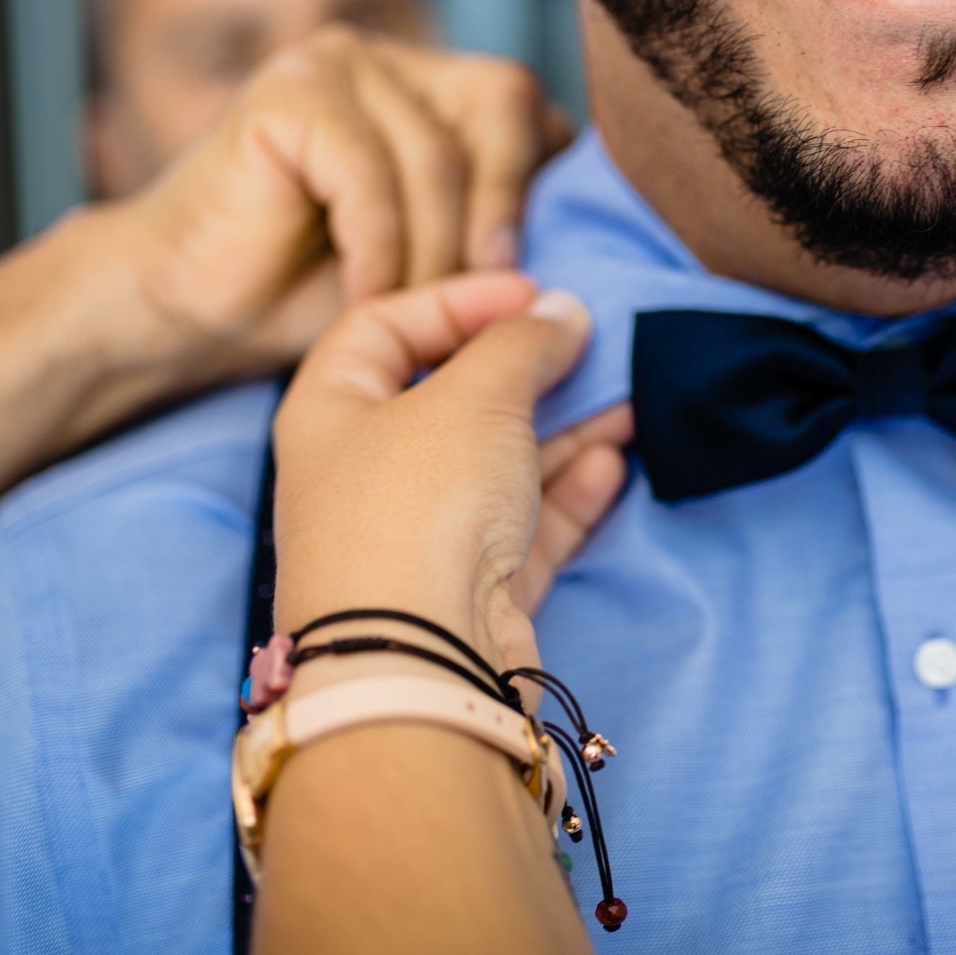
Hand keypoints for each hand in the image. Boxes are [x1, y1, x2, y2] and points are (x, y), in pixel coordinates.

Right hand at [96, 28, 570, 389]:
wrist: (187, 307)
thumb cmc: (315, 295)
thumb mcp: (437, 268)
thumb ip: (505, 239)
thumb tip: (592, 258)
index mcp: (444, 91)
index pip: (539, 116)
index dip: (549, 195)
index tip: (533, 280)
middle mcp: (399, 60)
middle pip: (505, 106)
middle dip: (505, 212)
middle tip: (488, 296)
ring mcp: (342, 62)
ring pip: (438, 154)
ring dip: (433, 252)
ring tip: (412, 317)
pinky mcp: (289, 91)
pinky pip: (369, 171)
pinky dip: (377, 247)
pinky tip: (364, 298)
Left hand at [270, 272, 631, 672]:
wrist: (414, 663)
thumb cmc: (417, 506)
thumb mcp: (474, 394)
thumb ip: (523, 343)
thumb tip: (561, 312)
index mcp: (329, 412)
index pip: (383, 326)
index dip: (457, 297)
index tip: (530, 291)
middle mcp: (363, 475)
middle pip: (447, 399)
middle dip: (523, 369)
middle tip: (584, 344)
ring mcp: (415, 539)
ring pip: (495, 466)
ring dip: (561, 429)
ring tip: (626, 401)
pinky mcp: (465, 595)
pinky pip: (521, 529)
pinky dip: (566, 493)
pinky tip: (613, 463)